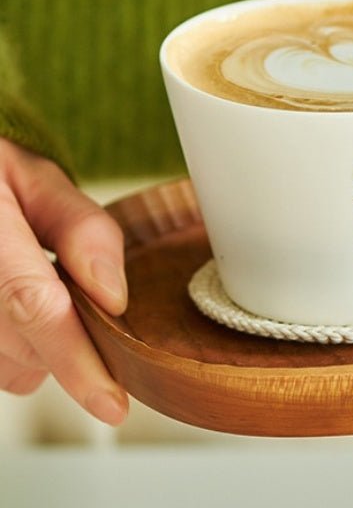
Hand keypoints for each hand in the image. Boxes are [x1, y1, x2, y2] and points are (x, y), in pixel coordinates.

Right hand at [0, 138, 127, 423]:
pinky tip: (15, 302)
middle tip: (74, 286)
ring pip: (9, 369)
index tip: (112, 402)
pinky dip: (16, 344)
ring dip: (39, 345)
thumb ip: (80, 228)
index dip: (76, 361)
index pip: (33, 305)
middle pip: (23, 350)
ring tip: (38, 285)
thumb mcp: (35, 177)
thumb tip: (114, 295)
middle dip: (69, 339)